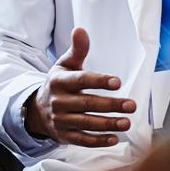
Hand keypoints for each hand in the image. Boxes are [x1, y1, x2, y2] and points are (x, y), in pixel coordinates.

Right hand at [24, 27, 136, 146]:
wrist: (38, 109)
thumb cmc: (59, 84)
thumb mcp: (65, 65)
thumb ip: (77, 49)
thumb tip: (81, 29)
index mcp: (59, 81)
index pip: (80, 80)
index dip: (99, 81)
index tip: (117, 82)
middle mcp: (58, 101)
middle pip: (87, 103)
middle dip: (111, 105)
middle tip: (132, 105)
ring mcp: (60, 120)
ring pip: (86, 123)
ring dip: (108, 124)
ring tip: (127, 122)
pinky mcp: (64, 135)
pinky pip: (82, 140)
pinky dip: (98, 141)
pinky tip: (114, 138)